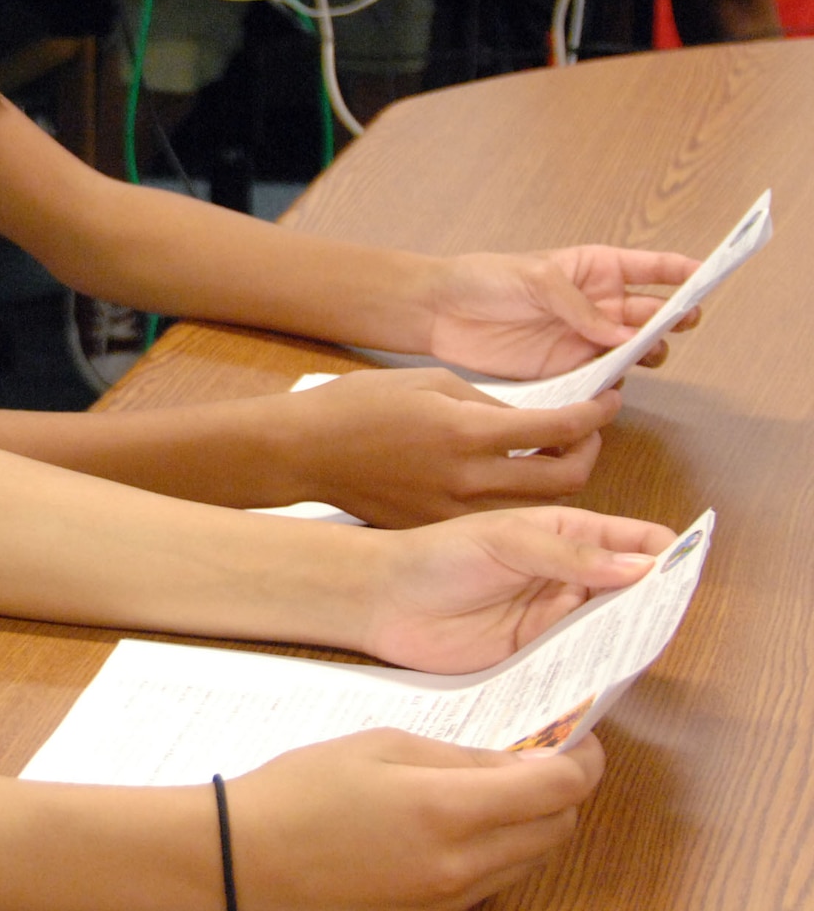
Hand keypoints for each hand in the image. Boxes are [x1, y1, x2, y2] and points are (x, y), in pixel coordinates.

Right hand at [229, 729, 603, 910]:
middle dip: (561, 792)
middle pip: (557, 830)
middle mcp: (460, 867)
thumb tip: (517, 763)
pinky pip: (493, 883)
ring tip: (494, 790)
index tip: (580, 740)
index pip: (556, 790)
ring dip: (532, 824)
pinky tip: (456, 827)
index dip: (582, 761)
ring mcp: (449, 901)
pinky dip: (496, 852)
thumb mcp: (379, 746)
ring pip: (531, 861)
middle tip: (537, 758)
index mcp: (446, 811)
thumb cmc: (303, 790)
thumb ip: (459, 757)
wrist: (246, 857)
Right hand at [285, 370, 615, 527]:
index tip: (606, 405)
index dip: (593, 417)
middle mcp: (468, 477)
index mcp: (467, 431)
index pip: (558, 428)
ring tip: (549, 457)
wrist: (305, 451)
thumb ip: (487, 403)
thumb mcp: (428, 382)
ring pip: (536, 506)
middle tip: (585, 437)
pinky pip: (496, 519)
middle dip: (588, 454)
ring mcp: (453, 510)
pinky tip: (506, 481)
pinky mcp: (438, 527)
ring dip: (555, 481)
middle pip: (564, 480)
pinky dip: (514, 501)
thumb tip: (527, 422)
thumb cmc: (358, 406)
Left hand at [363, 505, 671, 674]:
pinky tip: (610, 676)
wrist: (384, 598)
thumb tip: (642, 565)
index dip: (666, 553)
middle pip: (633, 591)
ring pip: (611, 630)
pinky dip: (598, 670)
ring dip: (629, 639)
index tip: (687, 571)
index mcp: (565, 534)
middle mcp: (567, 577)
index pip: (634, 540)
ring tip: (644, 648)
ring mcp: (553, 619)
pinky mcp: (536, 658)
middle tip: (671, 617)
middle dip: (656, 602)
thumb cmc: (437, 553)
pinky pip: (580, 665)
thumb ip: (570, 554)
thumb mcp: (504, 540)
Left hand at [424, 246, 701, 379]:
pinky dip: (612, 385)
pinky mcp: (565, 369)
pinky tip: (611, 386)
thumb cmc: (484, 279)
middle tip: (675, 327)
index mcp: (596, 269)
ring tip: (641, 356)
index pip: (653, 268)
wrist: (440, 312)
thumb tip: (622, 335)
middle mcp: (598, 305)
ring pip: (634, 351)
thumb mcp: (534, 277)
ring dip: (645, 355)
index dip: (684, 273)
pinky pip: (602, 380)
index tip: (710, 276)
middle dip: (672, 320)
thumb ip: (579, 306)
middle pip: (652, 315)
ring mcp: (584, 339)